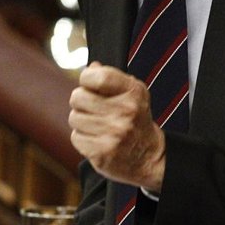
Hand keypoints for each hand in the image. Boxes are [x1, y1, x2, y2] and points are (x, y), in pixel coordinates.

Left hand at [68, 62, 166, 190]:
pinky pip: (76, 138)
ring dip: (81, 121)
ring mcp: (114, 134)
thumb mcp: (133, 93)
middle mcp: (126, 112)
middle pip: (78, 97)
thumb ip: (111, 77)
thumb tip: (91, 67)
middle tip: (93, 108)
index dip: (86, 78)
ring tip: (97, 126)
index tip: (90, 84)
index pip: (97, 76)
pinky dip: (82, 139)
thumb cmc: (136, 119)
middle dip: (81, 102)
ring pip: (74, 118)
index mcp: (133, 92)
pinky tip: (97, 139)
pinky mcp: (103, 153)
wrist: (149, 156)